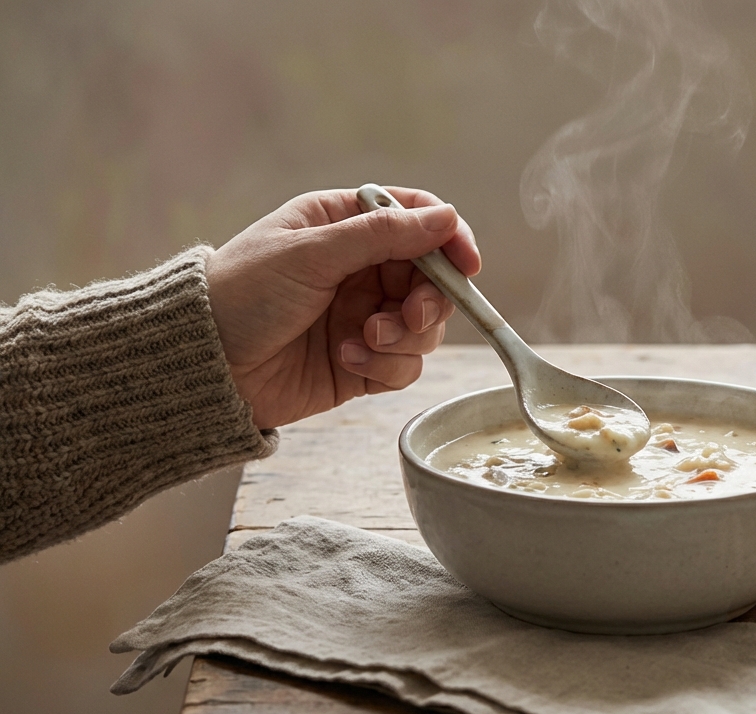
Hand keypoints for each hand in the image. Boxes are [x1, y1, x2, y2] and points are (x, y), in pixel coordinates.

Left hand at [205, 187, 480, 429]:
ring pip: (425, 327)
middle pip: (432, 279)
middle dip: (430, 300)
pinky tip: (346, 358)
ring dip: (404, 337)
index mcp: (344, 225)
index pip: (416, 219)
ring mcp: (363, 317)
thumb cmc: (241, 294)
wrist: (202, 366)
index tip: (466, 264)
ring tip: (364, 340)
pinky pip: (405, 365)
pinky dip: (386, 364)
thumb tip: (447, 217)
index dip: (448, 238)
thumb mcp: (311, 253)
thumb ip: (382, 234)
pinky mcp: (363, 363)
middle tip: (410, 315)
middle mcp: (360, 269)